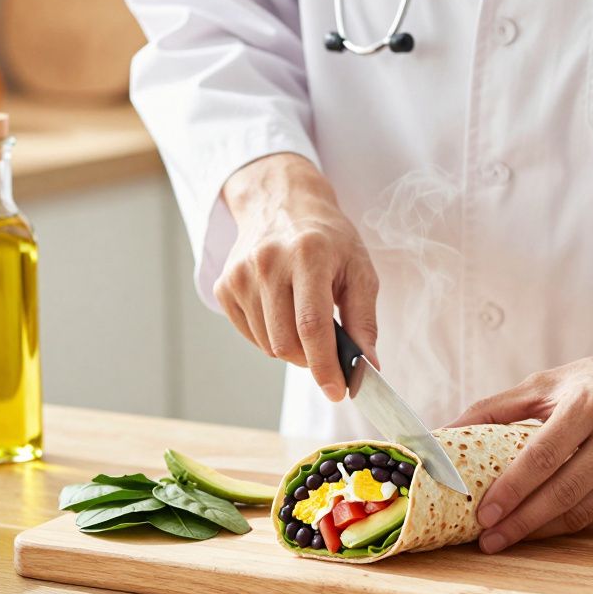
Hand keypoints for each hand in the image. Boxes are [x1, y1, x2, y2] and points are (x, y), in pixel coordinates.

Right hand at [218, 153, 378, 399]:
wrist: (281, 202)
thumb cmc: (328, 238)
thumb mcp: (359, 270)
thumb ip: (365, 321)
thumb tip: (368, 368)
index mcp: (308, 255)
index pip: (312, 326)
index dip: (325, 366)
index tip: (337, 391)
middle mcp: (268, 263)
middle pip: (286, 343)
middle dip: (311, 360)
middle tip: (327, 349)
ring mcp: (240, 275)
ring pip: (267, 345)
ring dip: (291, 347)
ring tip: (304, 317)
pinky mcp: (225, 286)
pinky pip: (250, 334)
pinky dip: (270, 336)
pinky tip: (282, 310)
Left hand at [450, 323, 592, 552]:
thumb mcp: (544, 384)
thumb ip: (494, 408)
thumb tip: (444, 432)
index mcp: (591, 405)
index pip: (544, 456)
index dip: (512, 489)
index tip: (483, 513)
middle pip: (563, 491)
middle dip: (521, 521)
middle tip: (487, 539)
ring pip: (582, 511)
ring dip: (540, 530)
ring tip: (505, 537)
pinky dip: (564, 525)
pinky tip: (538, 528)